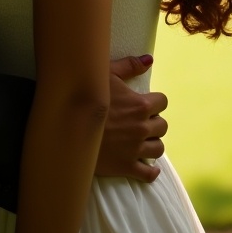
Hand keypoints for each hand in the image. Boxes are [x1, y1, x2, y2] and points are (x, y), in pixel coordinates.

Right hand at [93, 54, 167, 181]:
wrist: (68, 126)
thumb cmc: (86, 96)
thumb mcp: (106, 74)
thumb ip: (129, 66)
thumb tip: (150, 59)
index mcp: (140, 105)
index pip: (163, 102)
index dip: (154, 102)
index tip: (143, 104)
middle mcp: (142, 127)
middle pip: (162, 126)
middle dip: (153, 122)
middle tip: (138, 122)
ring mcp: (136, 149)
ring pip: (159, 149)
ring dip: (152, 143)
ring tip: (140, 140)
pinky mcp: (127, 166)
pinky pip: (149, 173)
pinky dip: (150, 170)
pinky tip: (145, 164)